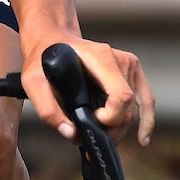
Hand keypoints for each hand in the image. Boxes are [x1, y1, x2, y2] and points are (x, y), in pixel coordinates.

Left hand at [21, 31, 154, 144]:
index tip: (91, 120)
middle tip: (85, 139)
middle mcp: (120, 60)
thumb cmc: (43, 58)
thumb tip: (71, 133)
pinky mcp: (131, 73)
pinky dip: (146, 121)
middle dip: (110, 130)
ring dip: (118, 130)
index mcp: (101, 58)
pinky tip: (142, 139)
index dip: (110, 117)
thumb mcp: (32, 82)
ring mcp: (129, 66)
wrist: (51, 40)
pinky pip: (146, 101)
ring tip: (97, 139)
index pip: (122, 96)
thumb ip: (48, 109)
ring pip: (134, 110)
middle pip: (128, 109)